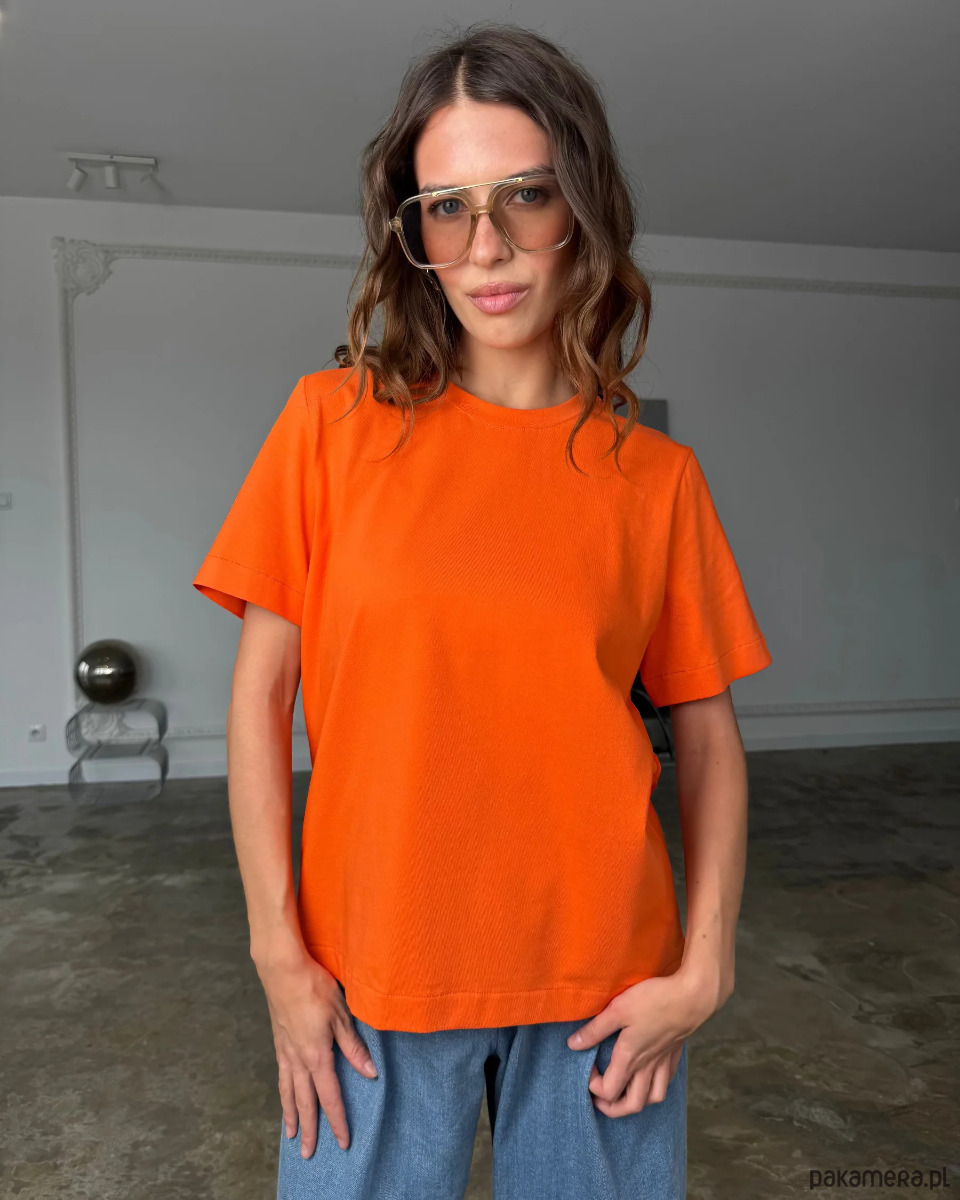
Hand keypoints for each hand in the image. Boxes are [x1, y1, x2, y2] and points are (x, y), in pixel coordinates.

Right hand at [257, 949, 377, 1156]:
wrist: (282, 970)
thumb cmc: (314, 987)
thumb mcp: (341, 1015)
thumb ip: (354, 1047)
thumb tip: (370, 1073)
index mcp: (317, 1056)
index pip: (330, 1097)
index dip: (337, 1121)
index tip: (343, 1141)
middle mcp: (298, 1060)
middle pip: (305, 1102)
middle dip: (310, 1129)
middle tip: (309, 1154)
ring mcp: (285, 1052)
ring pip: (288, 1092)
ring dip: (292, 1115)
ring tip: (293, 1134)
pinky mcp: (279, 1042)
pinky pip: (281, 1076)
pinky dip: (283, 1093)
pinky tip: (285, 1096)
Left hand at [566, 963, 721, 1116]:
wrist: (692, 997)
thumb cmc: (654, 1000)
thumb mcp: (618, 1009)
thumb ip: (595, 1029)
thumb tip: (573, 1045)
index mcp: (630, 1058)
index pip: (609, 1090)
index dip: (594, 1086)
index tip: (588, 1067)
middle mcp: (648, 1066)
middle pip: (633, 1104)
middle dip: (614, 1108)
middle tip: (600, 1098)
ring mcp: (664, 1062)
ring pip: (654, 1097)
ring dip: (637, 1101)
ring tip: (624, 1092)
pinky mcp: (675, 1054)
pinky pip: (666, 1081)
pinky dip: (655, 1086)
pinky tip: (649, 1075)